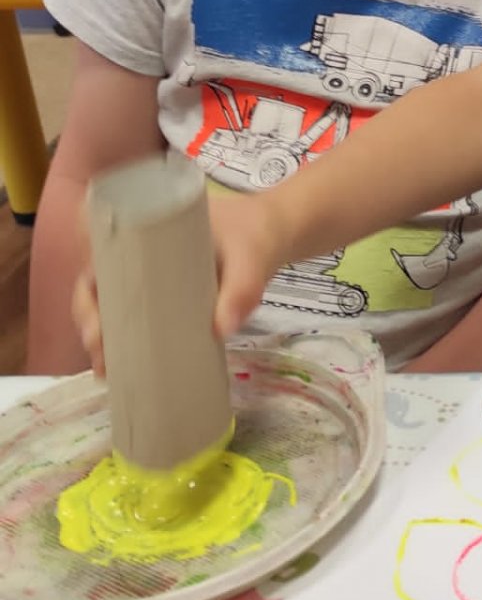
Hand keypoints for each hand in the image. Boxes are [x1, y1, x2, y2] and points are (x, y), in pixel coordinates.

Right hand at [72, 187, 286, 375]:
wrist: (276, 231)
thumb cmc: (254, 235)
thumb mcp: (250, 257)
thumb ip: (242, 289)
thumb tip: (221, 330)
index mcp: (145, 229)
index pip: (97, 258)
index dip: (87, 293)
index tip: (95, 323)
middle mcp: (140, 251)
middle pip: (99, 287)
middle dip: (92, 323)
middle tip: (101, 354)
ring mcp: (153, 273)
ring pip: (113, 303)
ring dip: (104, 336)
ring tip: (106, 370)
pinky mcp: (169, 293)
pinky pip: (137, 312)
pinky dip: (125, 337)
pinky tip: (120, 367)